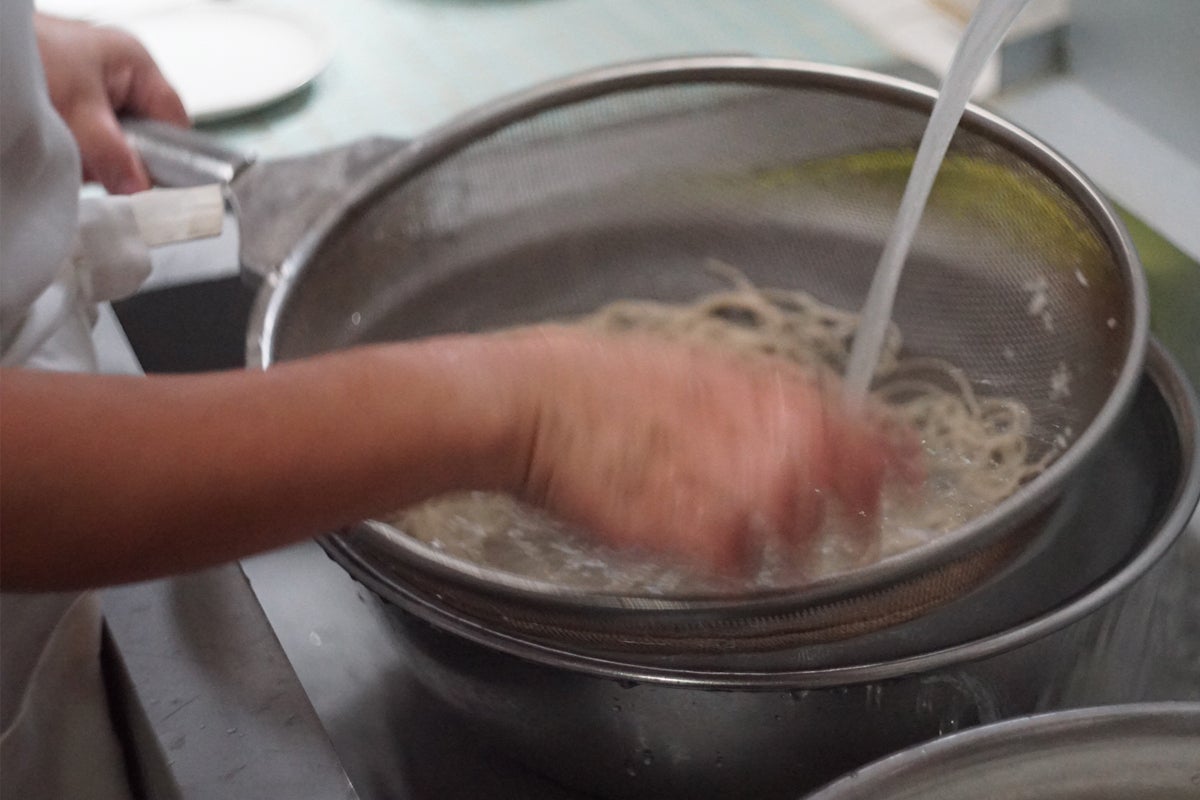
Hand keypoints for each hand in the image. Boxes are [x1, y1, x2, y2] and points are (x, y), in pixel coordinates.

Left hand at [34, 13, 188, 193]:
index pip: (174, 119)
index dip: (172, 153)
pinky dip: (77, 155)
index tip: (158, 184)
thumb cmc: (23, 51)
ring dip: (96, 159)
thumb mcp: (78, 108)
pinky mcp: (69, 110)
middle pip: (144, 137)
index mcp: (134, 64)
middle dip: (123, 159)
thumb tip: (142, 187)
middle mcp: (117, 78)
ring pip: (114, 145)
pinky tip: (63, 153)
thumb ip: (114, 153)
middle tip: (103, 168)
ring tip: (72, 153)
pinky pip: (88, 145)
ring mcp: (92, 95)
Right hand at [498, 327, 914, 573]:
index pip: (855, 421)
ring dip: (804, 547)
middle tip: (863, 525)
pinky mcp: (687, 534)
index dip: (894, 450)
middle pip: (844, 484)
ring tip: (792, 550)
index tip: (912, 467)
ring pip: (803, 535)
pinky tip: (731, 562)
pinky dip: (745, 572)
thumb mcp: (690, 360)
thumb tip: (797, 410)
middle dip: (865, 510)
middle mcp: (755, 435)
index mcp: (758, 387)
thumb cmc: (598, 378)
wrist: (535, 403)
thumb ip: (752, 391)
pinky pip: (745, 570)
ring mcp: (724, 487)